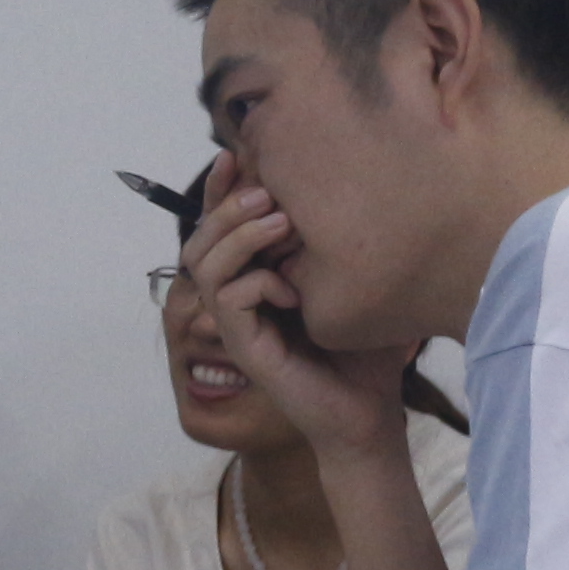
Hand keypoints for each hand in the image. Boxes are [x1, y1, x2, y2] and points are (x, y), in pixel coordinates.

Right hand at [182, 164, 419, 461]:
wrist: (368, 416)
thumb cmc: (367, 355)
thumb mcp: (358, 287)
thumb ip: (344, 245)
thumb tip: (358, 184)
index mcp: (255, 281)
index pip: (223, 228)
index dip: (221, 190)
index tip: (236, 153)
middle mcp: (238, 300)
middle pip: (200, 239)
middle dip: (225, 205)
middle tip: (264, 189)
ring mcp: (237, 325)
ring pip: (204, 264)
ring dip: (237, 235)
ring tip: (279, 220)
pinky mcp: (245, 347)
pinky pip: (228, 298)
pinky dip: (257, 281)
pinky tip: (294, 288)